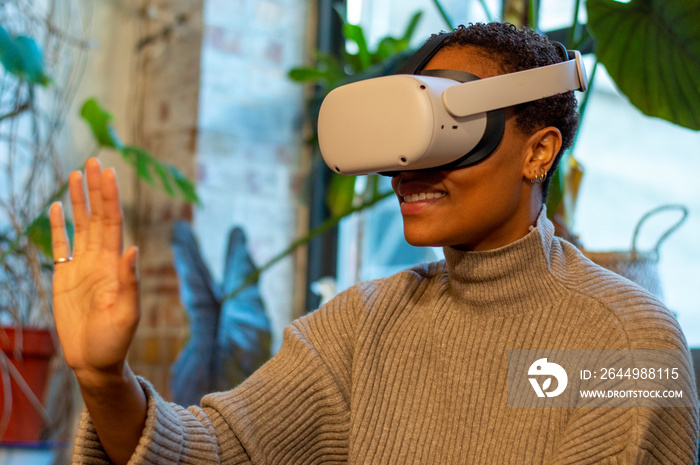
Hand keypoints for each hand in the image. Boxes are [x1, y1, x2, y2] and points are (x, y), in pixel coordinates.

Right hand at [50, 158, 139, 385]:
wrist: (95, 361)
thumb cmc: (115, 342)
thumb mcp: (127, 314)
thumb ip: (129, 282)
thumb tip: (133, 249)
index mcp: (114, 265)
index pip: (113, 223)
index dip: (111, 198)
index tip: (108, 173)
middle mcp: (99, 260)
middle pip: (97, 217)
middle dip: (96, 189)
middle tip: (93, 161)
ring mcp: (81, 267)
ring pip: (80, 226)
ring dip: (79, 201)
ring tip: (76, 175)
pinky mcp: (64, 278)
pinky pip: (60, 245)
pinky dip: (58, 226)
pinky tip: (56, 208)